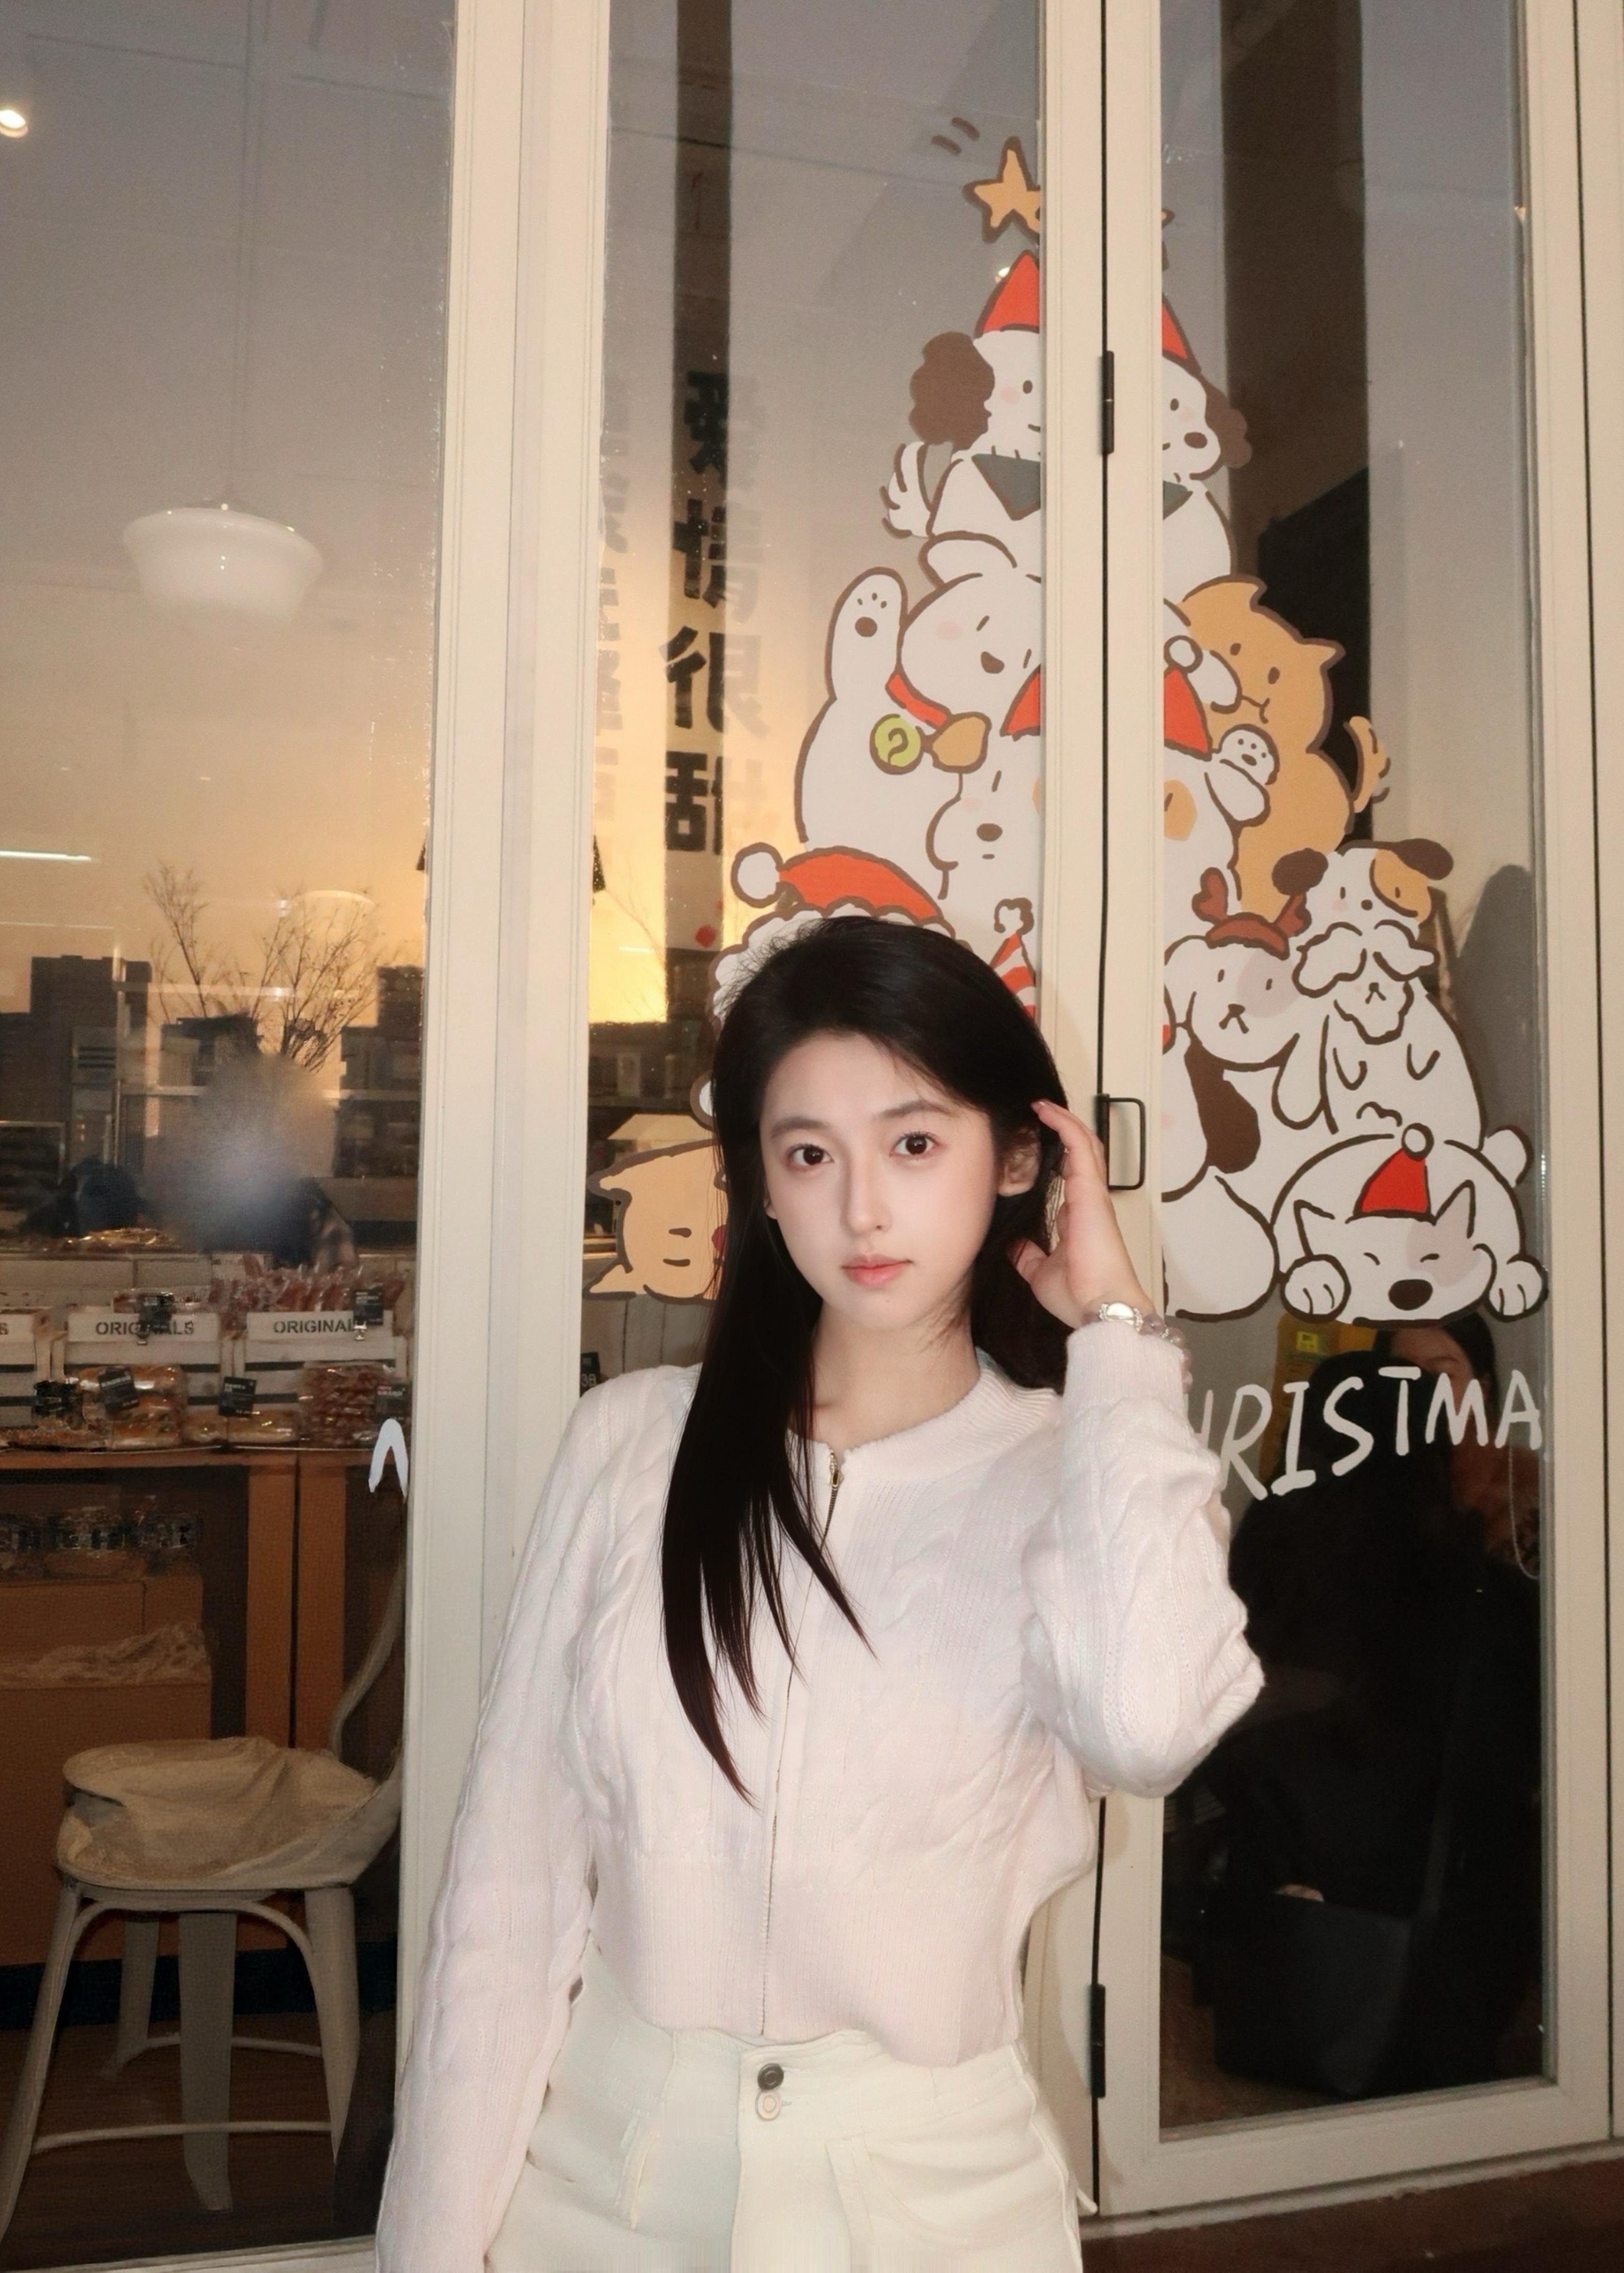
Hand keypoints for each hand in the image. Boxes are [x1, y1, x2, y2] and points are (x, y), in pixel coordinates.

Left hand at [1010, 1098, 1153, 1328]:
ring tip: (1040, 1104)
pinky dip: (1065, 1124)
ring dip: (1063, 1120)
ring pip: (1085, 1143)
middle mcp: (1087, 1200)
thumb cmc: (1076, 1293)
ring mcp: (1091, 1192)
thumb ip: (1027, 1255)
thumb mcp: (1039, 1272)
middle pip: (1081, 1153)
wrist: (1099, 1305)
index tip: (1035, 1142)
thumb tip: (1011, 1243)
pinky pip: (1080, 1145)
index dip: (1057, 1156)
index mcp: (1077, 1217)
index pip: (1069, 1176)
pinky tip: (1045, 1110)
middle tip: (1038, 1114)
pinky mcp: (1091, 1188)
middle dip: (1063, 1131)